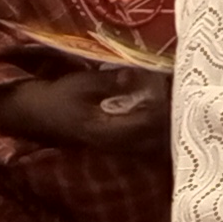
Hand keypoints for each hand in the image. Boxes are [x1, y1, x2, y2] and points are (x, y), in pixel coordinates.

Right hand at [0, 63, 173, 151]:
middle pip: (156, 139)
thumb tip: (138, 73)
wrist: (39, 114)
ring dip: (168, 125)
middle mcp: (116, 145)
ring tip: (179, 101)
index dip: (163, 105)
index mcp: (105, 130)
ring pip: (154, 144)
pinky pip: (147, 142)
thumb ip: (112, 81)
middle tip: (184, 93)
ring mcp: (118, 148)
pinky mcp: (120, 145)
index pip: (146, 123)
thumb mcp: (83, 84)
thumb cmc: (60, 96)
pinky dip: (159, 130)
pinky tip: (167, 112)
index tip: (172, 84)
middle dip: (172, 117)